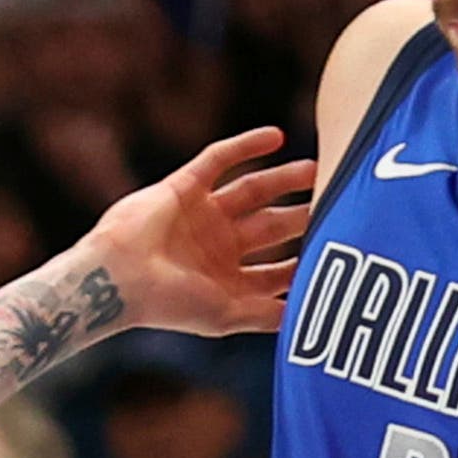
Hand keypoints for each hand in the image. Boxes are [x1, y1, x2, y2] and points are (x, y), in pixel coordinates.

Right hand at [86, 127, 318, 339]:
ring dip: (283, 178)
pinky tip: (276, 136)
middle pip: (271, 226)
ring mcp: (202, 214)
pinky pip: (220, 158)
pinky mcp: (185, 186)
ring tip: (315, 169)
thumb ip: (266, 315)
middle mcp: (217, 245)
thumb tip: (307, 322)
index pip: (275, 270)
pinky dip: (247, 146)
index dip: (304, 263)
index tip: (338, 255)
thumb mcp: (225, 315)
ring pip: (253, 190)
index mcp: (226, 279)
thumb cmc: (169, 304)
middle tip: (337, 202)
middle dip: (302, 216)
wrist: (119, 279)